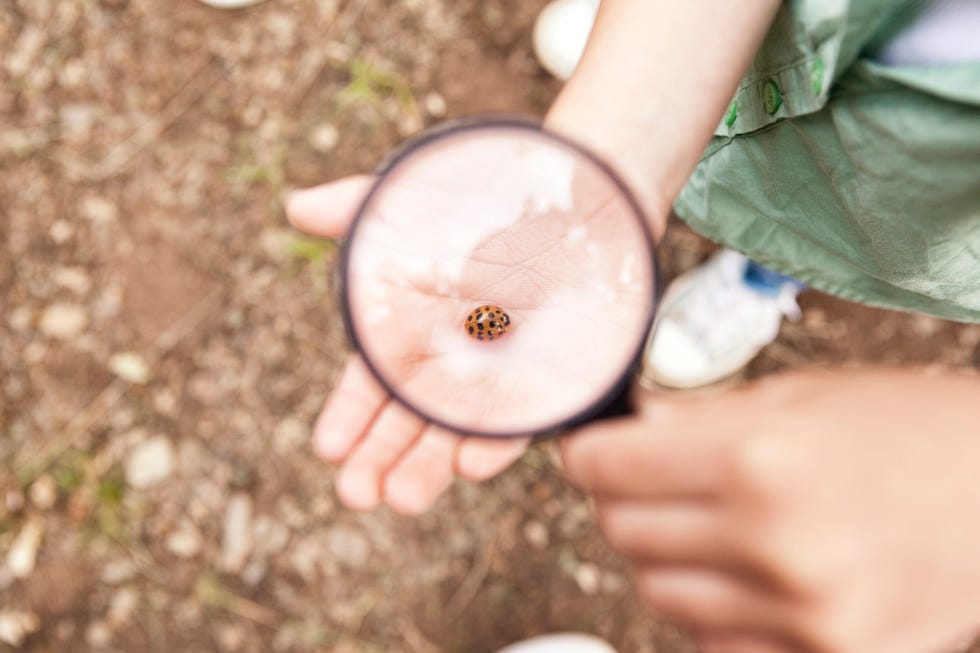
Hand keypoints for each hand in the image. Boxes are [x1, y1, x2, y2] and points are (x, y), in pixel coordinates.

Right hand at [287, 178, 527, 513]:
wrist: (571, 195)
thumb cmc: (484, 199)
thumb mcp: (412, 205)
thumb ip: (355, 209)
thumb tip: (294, 206)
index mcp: (410, 333)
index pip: (371, 387)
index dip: (349, 417)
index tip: (327, 448)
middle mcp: (448, 363)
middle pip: (407, 424)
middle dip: (380, 461)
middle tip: (358, 495)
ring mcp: (496, 377)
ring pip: (456, 433)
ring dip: (429, 468)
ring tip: (403, 500)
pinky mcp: (545, 381)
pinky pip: (520, 419)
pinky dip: (496, 443)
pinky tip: (473, 465)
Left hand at [561, 369, 979, 652]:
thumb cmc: (903, 427)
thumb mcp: (796, 396)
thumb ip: (697, 420)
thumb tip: (623, 433)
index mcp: (757, 456)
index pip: (609, 466)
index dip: (586, 454)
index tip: (588, 451)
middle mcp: (771, 542)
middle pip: (621, 532)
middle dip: (622, 500)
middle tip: (649, 481)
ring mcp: (801, 614)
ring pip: (656, 592)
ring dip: (664, 556)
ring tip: (709, 525)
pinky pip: (712, 642)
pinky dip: (711, 608)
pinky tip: (748, 571)